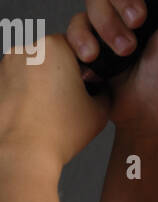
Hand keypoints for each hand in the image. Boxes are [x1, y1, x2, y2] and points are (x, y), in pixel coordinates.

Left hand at [0, 32, 110, 170]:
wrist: (22, 155)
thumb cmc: (58, 133)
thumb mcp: (100, 110)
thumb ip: (105, 91)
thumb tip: (100, 88)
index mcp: (54, 47)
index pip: (78, 48)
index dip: (86, 69)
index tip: (86, 87)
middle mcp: (26, 49)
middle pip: (52, 57)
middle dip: (61, 74)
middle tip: (68, 102)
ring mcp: (4, 66)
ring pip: (32, 69)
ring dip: (41, 84)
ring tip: (48, 111)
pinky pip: (15, 84)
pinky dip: (23, 95)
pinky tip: (32, 115)